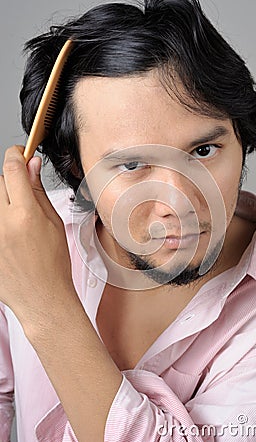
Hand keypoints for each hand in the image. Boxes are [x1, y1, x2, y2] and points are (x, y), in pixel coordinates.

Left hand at [0, 146, 74, 329]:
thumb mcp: (54, 223)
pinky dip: (1, 218)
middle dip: (11, 182)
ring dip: (4, 202)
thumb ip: (39, 191)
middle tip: (24, 196)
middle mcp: (2, 223)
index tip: (19, 153)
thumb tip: (32, 166)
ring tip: (17, 220)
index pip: (12, 169)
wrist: (41, 297)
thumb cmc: (53, 265)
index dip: (16, 155)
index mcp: (25, 215)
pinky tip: (10, 234)